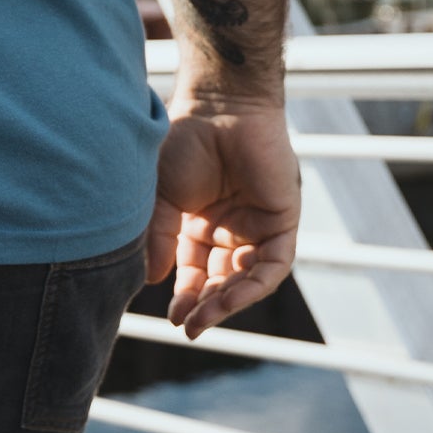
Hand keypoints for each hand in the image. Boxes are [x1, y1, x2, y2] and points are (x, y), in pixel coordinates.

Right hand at [147, 96, 300, 340]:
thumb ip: (160, 236)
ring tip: (203, 319)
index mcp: (197, 220)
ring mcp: (256, 225)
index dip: (183, 293)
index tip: (170, 315)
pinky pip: (272, 265)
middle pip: (218, 278)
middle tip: (186, 325)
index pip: (192, 268)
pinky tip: (229, 298)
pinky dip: (252, 285)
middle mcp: (228, 227)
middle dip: (203, 304)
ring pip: (245, 278)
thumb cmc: (184, 140)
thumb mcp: (162, 194)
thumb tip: (151, 280)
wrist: (219, 107)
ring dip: (226, 301)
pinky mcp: (281, 221)